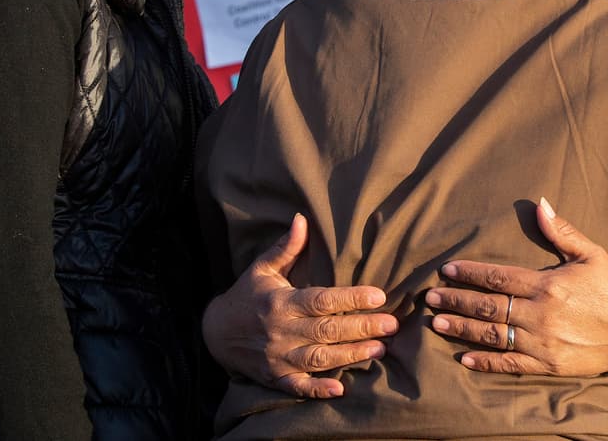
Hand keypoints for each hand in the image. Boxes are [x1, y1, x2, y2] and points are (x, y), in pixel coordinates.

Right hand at [202, 213, 399, 397]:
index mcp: (281, 301)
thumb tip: (302, 218)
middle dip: (362, 328)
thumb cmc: (246, 295)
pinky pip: (297, 387)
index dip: (351, 298)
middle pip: (327, 331)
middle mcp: (281, 330)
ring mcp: (278, 357)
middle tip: (392, 325)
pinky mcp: (274, 378)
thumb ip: (286, 247)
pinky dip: (317, 390)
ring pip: (319, 359)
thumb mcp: (262, 268)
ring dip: (351, 355)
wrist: (214, 332)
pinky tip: (341, 389)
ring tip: (381, 349)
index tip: (379, 296)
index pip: (321, 300)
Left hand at [425, 198, 607, 380]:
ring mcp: (543, 342)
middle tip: (430, 298)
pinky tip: (464, 358)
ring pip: (493, 335)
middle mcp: (541, 313)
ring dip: (462, 329)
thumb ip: (562, 231)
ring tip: (436, 323)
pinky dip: (486, 363)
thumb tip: (540, 203)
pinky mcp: (548, 364)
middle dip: (456, 300)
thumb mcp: (592, 254)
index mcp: (548, 284)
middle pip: (488, 306)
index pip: (499, 276)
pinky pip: (511, 364)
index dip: (470, 273)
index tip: (446, 270)